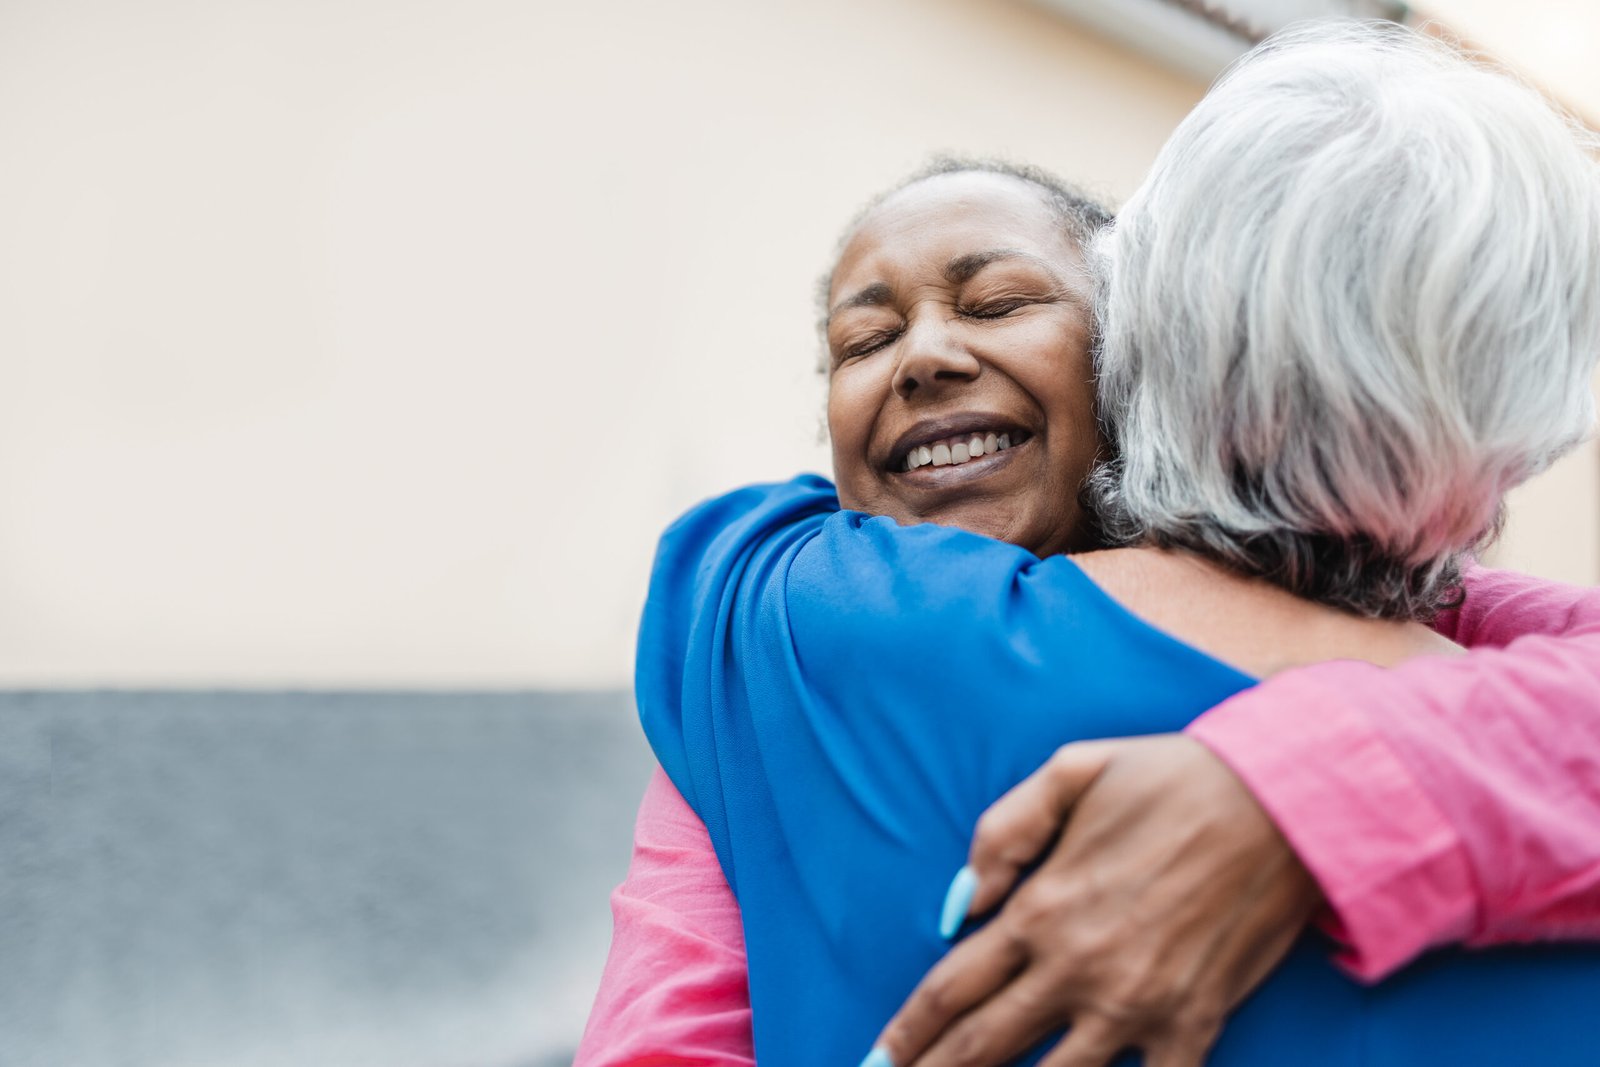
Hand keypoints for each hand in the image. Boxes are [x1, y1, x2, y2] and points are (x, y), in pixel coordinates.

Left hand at [867, 734, 1321, 1066]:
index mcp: (1043, 907)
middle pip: (985, 1045)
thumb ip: (1003, 833)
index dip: (908, 1031)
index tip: (878, 1057)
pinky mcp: (1195, 1022)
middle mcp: (1079, 967)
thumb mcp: (1070, 772)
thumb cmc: (1171, 778)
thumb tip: (961, 902)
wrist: (1282, 802)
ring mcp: (1137, 1004)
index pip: (952, 987)